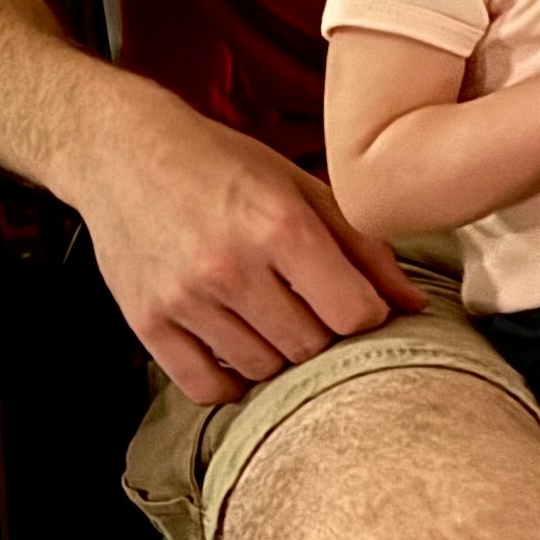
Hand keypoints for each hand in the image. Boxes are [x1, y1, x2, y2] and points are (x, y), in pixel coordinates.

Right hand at [73, 90, 422, 406]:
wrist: (126, 153)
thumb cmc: (224, 166)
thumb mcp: (303, 188)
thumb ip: (363, 248)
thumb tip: (413, 303)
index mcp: (280, 226)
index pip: (353, 313)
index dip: (367, 314)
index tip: (356, 301)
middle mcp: (230, 267)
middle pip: (311, 346)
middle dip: (323, 333)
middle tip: (310, 306)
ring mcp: (183, 299)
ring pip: (263, 368)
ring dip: (277, 352)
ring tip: (270, 315)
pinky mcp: (146, 323)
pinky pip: (208, 386)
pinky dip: (231, 379)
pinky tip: (238, 344)